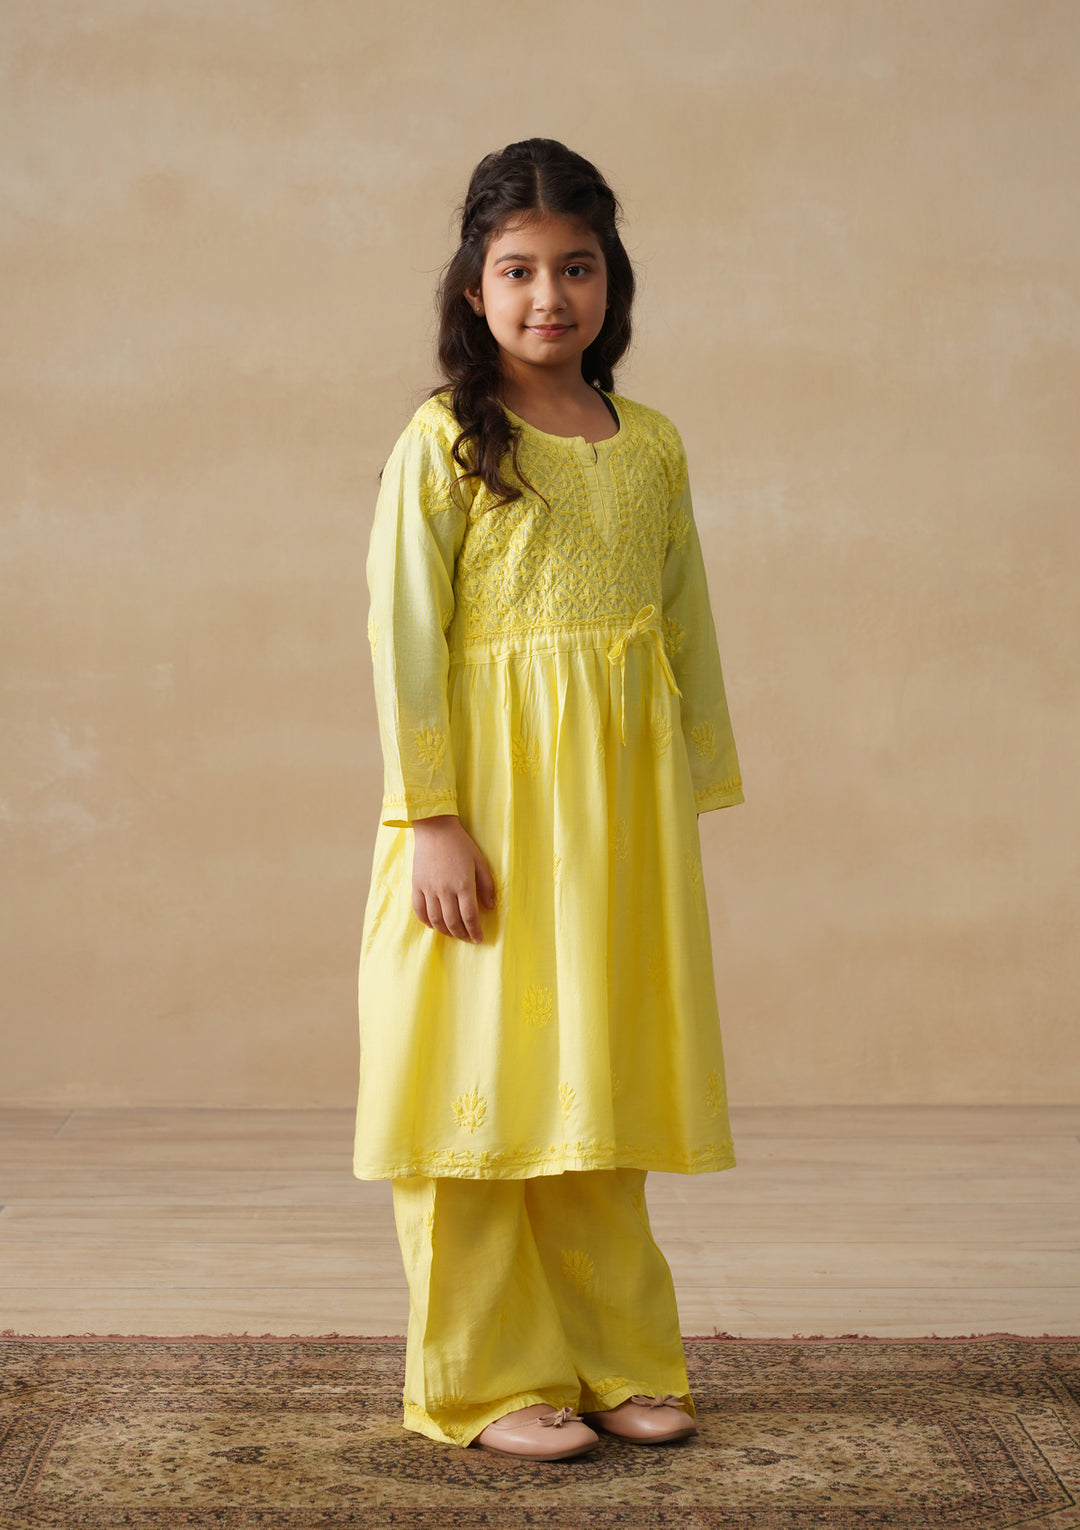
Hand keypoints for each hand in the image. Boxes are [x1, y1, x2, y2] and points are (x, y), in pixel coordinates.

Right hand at [411, 814, 495, 943]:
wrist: (434, 829)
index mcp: (463, 884)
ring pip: (436, 919)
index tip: (478, 939)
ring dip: (445, 931)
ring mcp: (429, 888)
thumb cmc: (460, 844)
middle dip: (461, 934)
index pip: (470, 916)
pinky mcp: (416, 885)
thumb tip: (490, 907)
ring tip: (453, 933)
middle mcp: (445, 889)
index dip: (475, 931)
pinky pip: (419, 910)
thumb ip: (486, 885)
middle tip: (467, 938)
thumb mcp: (479, 861)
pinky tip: (433, 925)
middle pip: (453, 922)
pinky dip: (426, 922)